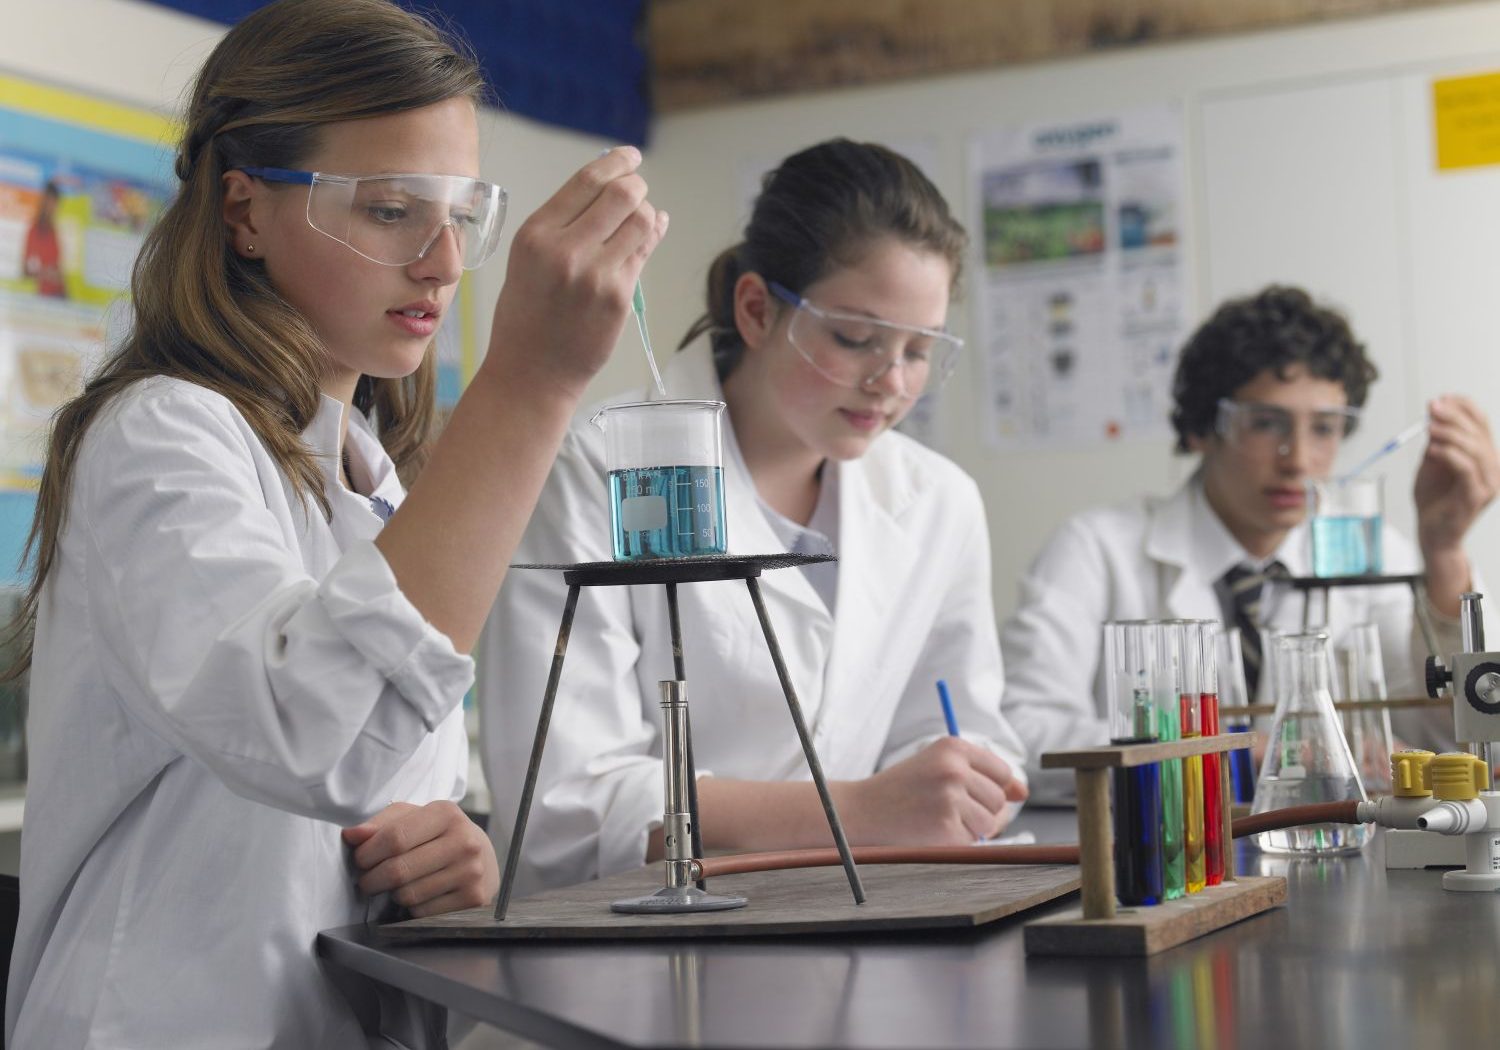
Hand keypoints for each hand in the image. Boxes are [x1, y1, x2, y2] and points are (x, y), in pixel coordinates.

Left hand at [342, 801, 497, 917]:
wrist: (483, 856)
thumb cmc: (437, 834)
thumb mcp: (413, 818)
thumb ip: (381, 824)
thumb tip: (351, 835)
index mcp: (446, 813)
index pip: (394, 837)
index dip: (368, 853)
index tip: (359, 859)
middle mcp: (464, 841)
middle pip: (398, 869)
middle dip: (372, 879)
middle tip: (367, 880)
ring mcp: (471, 871)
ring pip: (408, 894)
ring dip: (392, 894)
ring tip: (396, 884)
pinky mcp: (473, 898)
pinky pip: (422, 911)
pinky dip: (412, 907)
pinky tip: (419, 894)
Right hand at [484, 146, 668, 398]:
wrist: (532, 372)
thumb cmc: (527, 315)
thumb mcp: (529, 260)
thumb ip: (564, 225)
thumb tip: (611, 187)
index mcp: (536, 235)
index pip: (587, 180)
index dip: (617, 161)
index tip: (631, 157)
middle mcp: (565, 250)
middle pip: (622, 194)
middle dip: (637, 186)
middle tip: (637, 192)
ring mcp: (595, 274)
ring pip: (642, 220)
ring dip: (646, 213)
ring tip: (639, 220)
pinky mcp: (618, 297)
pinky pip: (644, 252)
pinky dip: (652, 236)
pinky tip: (650, 232)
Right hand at [843, 737, 1028, 845]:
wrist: (860, 811)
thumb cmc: (901, 789)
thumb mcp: (938, 767)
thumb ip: (982, 775)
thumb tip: (1023, 792)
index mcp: (953, 747)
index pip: (1002, 771)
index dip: (994, 788)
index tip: (972, 795)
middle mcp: (954, 769)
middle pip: (998, 799)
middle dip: (980, 810)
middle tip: (945, 808)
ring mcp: (950, 799)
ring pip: (989, 823)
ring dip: (970, 828)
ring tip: (937, 819)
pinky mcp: (946, 828)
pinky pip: (972, 841)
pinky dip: (956, 842)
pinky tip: (931, 831)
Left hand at [1414, 395, 1499, 557]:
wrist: (1432, 532)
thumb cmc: (1434, 498)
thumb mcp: (1432, 462)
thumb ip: (1436, 440)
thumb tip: (1434, 410)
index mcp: (1486, 456)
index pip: (1482, 423)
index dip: (1464, 408)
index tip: (1441, 398)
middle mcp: (1493, 468)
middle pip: (1478, 433)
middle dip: (1454, 417)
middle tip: (1432, 408)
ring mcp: (1488, 483)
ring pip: (1475, 449)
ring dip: (1451, 434)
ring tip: (1429, 427)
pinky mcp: (1476, 497)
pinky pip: (1466, 470)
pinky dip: (1449, 455)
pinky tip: (1431, 449)